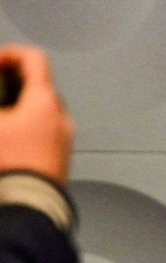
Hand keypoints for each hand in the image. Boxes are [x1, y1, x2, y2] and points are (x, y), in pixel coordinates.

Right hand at [0, 46, 71, 185]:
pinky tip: (5, 144)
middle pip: (33, 87)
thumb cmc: (10, 165)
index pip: (34, 59)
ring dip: (12, 110)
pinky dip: (19, 130)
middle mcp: (59, 117)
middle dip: (7, 86)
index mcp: (45, 101)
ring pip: (35, 113)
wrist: (29, 207)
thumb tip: (0, 106)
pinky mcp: (56, 159)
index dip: (9, 54)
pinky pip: (38, 134)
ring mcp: (61, 139)